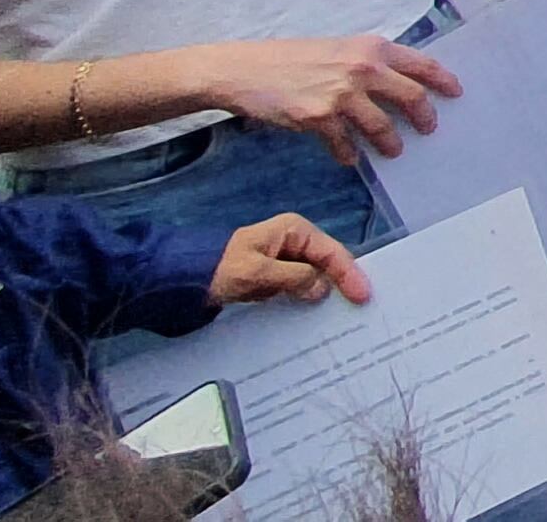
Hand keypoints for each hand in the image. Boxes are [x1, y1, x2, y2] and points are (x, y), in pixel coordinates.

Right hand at [184, 35, 463, 164]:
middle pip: (412, 96)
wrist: (244, 70)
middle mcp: (362, 68)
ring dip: (391, 142)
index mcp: (370, 47)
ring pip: (382, 126)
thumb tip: (396, 82)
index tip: (456, 93)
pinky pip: (346, 144)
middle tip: (429, 129)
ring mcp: (342, 94)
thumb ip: (367, 62)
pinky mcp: (319, 118)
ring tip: (393, 150)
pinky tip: (349, 157)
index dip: (444, 80)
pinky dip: (349, 154)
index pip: (422, 64)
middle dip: (425, 117)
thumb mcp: (337, 48)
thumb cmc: (290, 57)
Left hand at [209, 213, 371, 306]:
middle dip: (343, 283)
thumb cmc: (221, 269)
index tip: (363, 296)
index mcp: (294, 231)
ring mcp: (284, 259)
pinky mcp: (275, 276)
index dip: (350, 274)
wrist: (184, 278)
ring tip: (345, 314)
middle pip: (328, 263)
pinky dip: (309, 299)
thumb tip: (322, 289)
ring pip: (315, 277)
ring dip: (327, 293)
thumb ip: (294, 278)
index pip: (331, 252)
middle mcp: (294, 241)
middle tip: (361, 307)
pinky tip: (318, 315)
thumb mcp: (258, 273)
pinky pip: (300, 287)